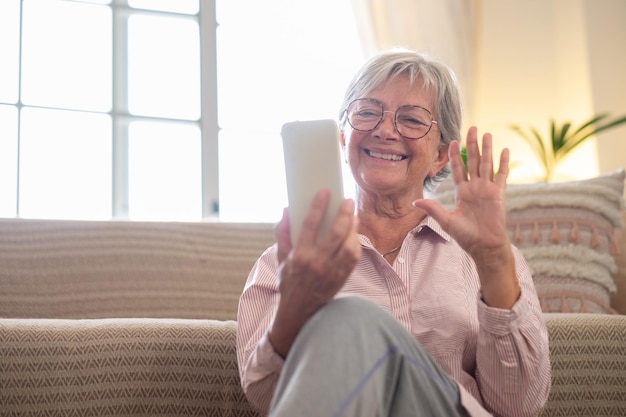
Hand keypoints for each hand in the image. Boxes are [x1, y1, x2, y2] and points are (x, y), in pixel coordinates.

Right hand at [270, 190, 360, 356]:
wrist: (300, 311)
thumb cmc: (289, 281)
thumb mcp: (280, 258)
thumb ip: (282, 234)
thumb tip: (286, 211)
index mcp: (299, 255)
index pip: (310, 225)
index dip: (318, 206)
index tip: (324, 192)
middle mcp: (317, 263)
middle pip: (336, 233)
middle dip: (343, 214)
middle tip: (347, 200)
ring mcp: (332, 271)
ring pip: (349, 245)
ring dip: (353, 228)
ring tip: (353, 216)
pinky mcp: (342, 278)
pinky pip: (354, 257)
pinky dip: (355, 243)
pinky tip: (353, 233)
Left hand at [413, 127, 519, 307]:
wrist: (484, 246)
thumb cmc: (466, 236)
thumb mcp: (446, 221)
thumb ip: (433, 209)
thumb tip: (414, 202)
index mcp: (462, 192)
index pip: (458, 169)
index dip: (455, 156)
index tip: (453, 142)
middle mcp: (475, 188)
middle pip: (473, 161)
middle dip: (472, 145)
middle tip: (472, 128)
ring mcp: (487, 189)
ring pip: (487, 164)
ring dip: (487, 149)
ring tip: (487, 133)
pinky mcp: (498, 194)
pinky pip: (501, 175)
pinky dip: (503, 163)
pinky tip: (505, 150)